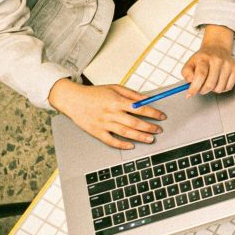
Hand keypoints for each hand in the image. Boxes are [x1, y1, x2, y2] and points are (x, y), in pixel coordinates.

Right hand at [48, 79, 164, 149]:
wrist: (73, 99)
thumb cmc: (94, 93)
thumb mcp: (115, 88)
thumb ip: (132, 94)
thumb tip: (147, 99)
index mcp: (117, 101)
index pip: (140, 108)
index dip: (153, 113)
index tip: (162, 116)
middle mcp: (111, 113)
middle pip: (134, 122)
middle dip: (149, 127)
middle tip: (159, 130)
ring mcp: (104, 124)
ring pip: (125, 132)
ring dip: (140, 137)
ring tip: (150, 139)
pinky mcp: (96, 132)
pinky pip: (111, 141)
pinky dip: (121, 145)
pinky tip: (131, 146)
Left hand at [183, 24, 234, 95]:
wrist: (217, 47)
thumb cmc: (203, 58)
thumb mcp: (190, 62)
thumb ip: (186, 73)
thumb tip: (190, 82)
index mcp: (204, 58)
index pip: (200, 75)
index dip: (194, 87)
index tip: (190, 94)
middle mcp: (217, 60)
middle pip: (210, 84)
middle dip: (202, 90)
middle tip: (200, 88)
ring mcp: (228, 64)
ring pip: (219, 88)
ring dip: (212, 90)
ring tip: (210, 82)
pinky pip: (228, 87)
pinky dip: (222, 88)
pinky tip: (218, 82)